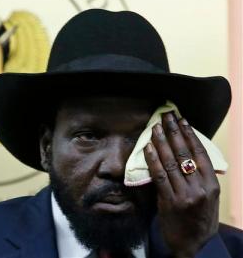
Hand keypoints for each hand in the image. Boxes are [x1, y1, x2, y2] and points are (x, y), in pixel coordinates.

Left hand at [144, 112, 219, 257]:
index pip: (201, 154)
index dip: (191, 135)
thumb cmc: (200, 218)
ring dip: (161, 142)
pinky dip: (152, 159)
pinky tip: (148, 147)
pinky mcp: (168, 201)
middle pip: (185, 154)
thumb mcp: (210, 197)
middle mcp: (200, 188)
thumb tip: (190, 151)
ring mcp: (184, 195)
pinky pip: (158, 175)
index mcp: (212, 185)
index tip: (183, 120)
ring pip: (170, 162)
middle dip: (174, 132)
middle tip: (166, 116)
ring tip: (155, 127)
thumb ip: (201, 177)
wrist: (191, 244)